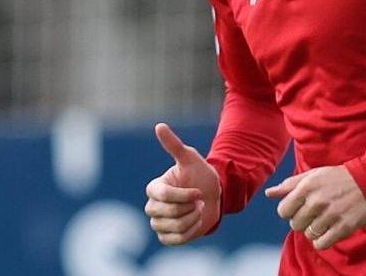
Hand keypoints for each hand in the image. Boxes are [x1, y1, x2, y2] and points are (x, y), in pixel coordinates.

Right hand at [144, 123, 220, 245]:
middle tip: (199, 200)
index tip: (198, 192)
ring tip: (198, 210)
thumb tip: (159, 125)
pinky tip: (196, 221)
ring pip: (172, 227)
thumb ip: (174, 144)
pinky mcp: (166, 237)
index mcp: (154, 188)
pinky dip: (190, 231)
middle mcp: (152, 206)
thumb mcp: (190, 158)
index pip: (163, 195)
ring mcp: (158, 223)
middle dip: (188, 207)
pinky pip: (176, 239)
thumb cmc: (200, 175)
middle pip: (167, 213)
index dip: (184, 195)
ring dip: (192, 219)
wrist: (214, 196)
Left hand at [264, 165, 365, 249]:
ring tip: (325, 220)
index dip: (290, 211)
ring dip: (314, 230)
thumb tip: (269, 193)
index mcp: (307, 186)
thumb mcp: (314, 175)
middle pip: (294, 225)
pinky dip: (323, 240)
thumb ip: (290, 184)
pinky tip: (329, 230)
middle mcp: (316, 201)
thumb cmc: (339, 178)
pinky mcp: (342, 227)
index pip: (283, 210)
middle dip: (302, 221)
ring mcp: (330, 215)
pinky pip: (321, 244)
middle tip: (315, 213)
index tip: (300, 208)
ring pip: (308, 235)